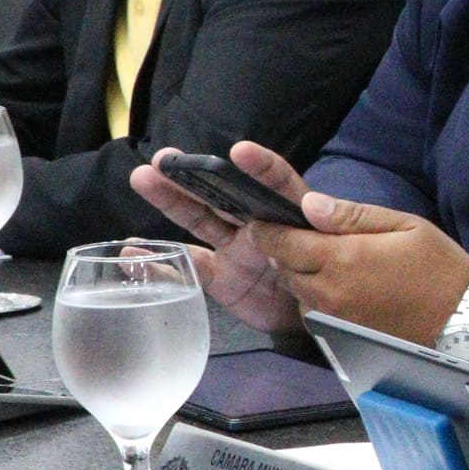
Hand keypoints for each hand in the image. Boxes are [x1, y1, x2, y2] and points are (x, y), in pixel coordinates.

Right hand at [131, 140, 309, 332]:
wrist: (315, 317)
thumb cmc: (327, 276)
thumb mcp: (337, 249)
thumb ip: (326, 229)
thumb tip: (314, 208)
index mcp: (287, 213)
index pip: (277, 183)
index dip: (261, 166)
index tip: (241, 152)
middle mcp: (255, 224)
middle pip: (222, 194)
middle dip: (193, 174)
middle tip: (164, 158)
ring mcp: (234, 249)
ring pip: (199, 218)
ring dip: (170, 199)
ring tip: (143, 177)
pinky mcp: (219, 277)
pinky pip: (187, 267)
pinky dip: (158, 263)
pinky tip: (132, 252)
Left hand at [250, 190, 468, 347]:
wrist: (465, 322)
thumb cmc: (441, 269)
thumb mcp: (407, 226)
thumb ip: (353, 215)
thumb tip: (309, 205)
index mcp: (342, 257)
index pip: (281, 241)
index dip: (269, 228)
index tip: (268, 219)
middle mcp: (328, 291)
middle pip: (284, 267)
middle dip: (287, 250)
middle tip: (305, 236)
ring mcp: (333, 317)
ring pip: (296, 291)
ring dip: (302, 275)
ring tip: (328, 262)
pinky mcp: (341, 336)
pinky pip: (313, 312)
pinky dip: (316, 298)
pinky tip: (342, 289)